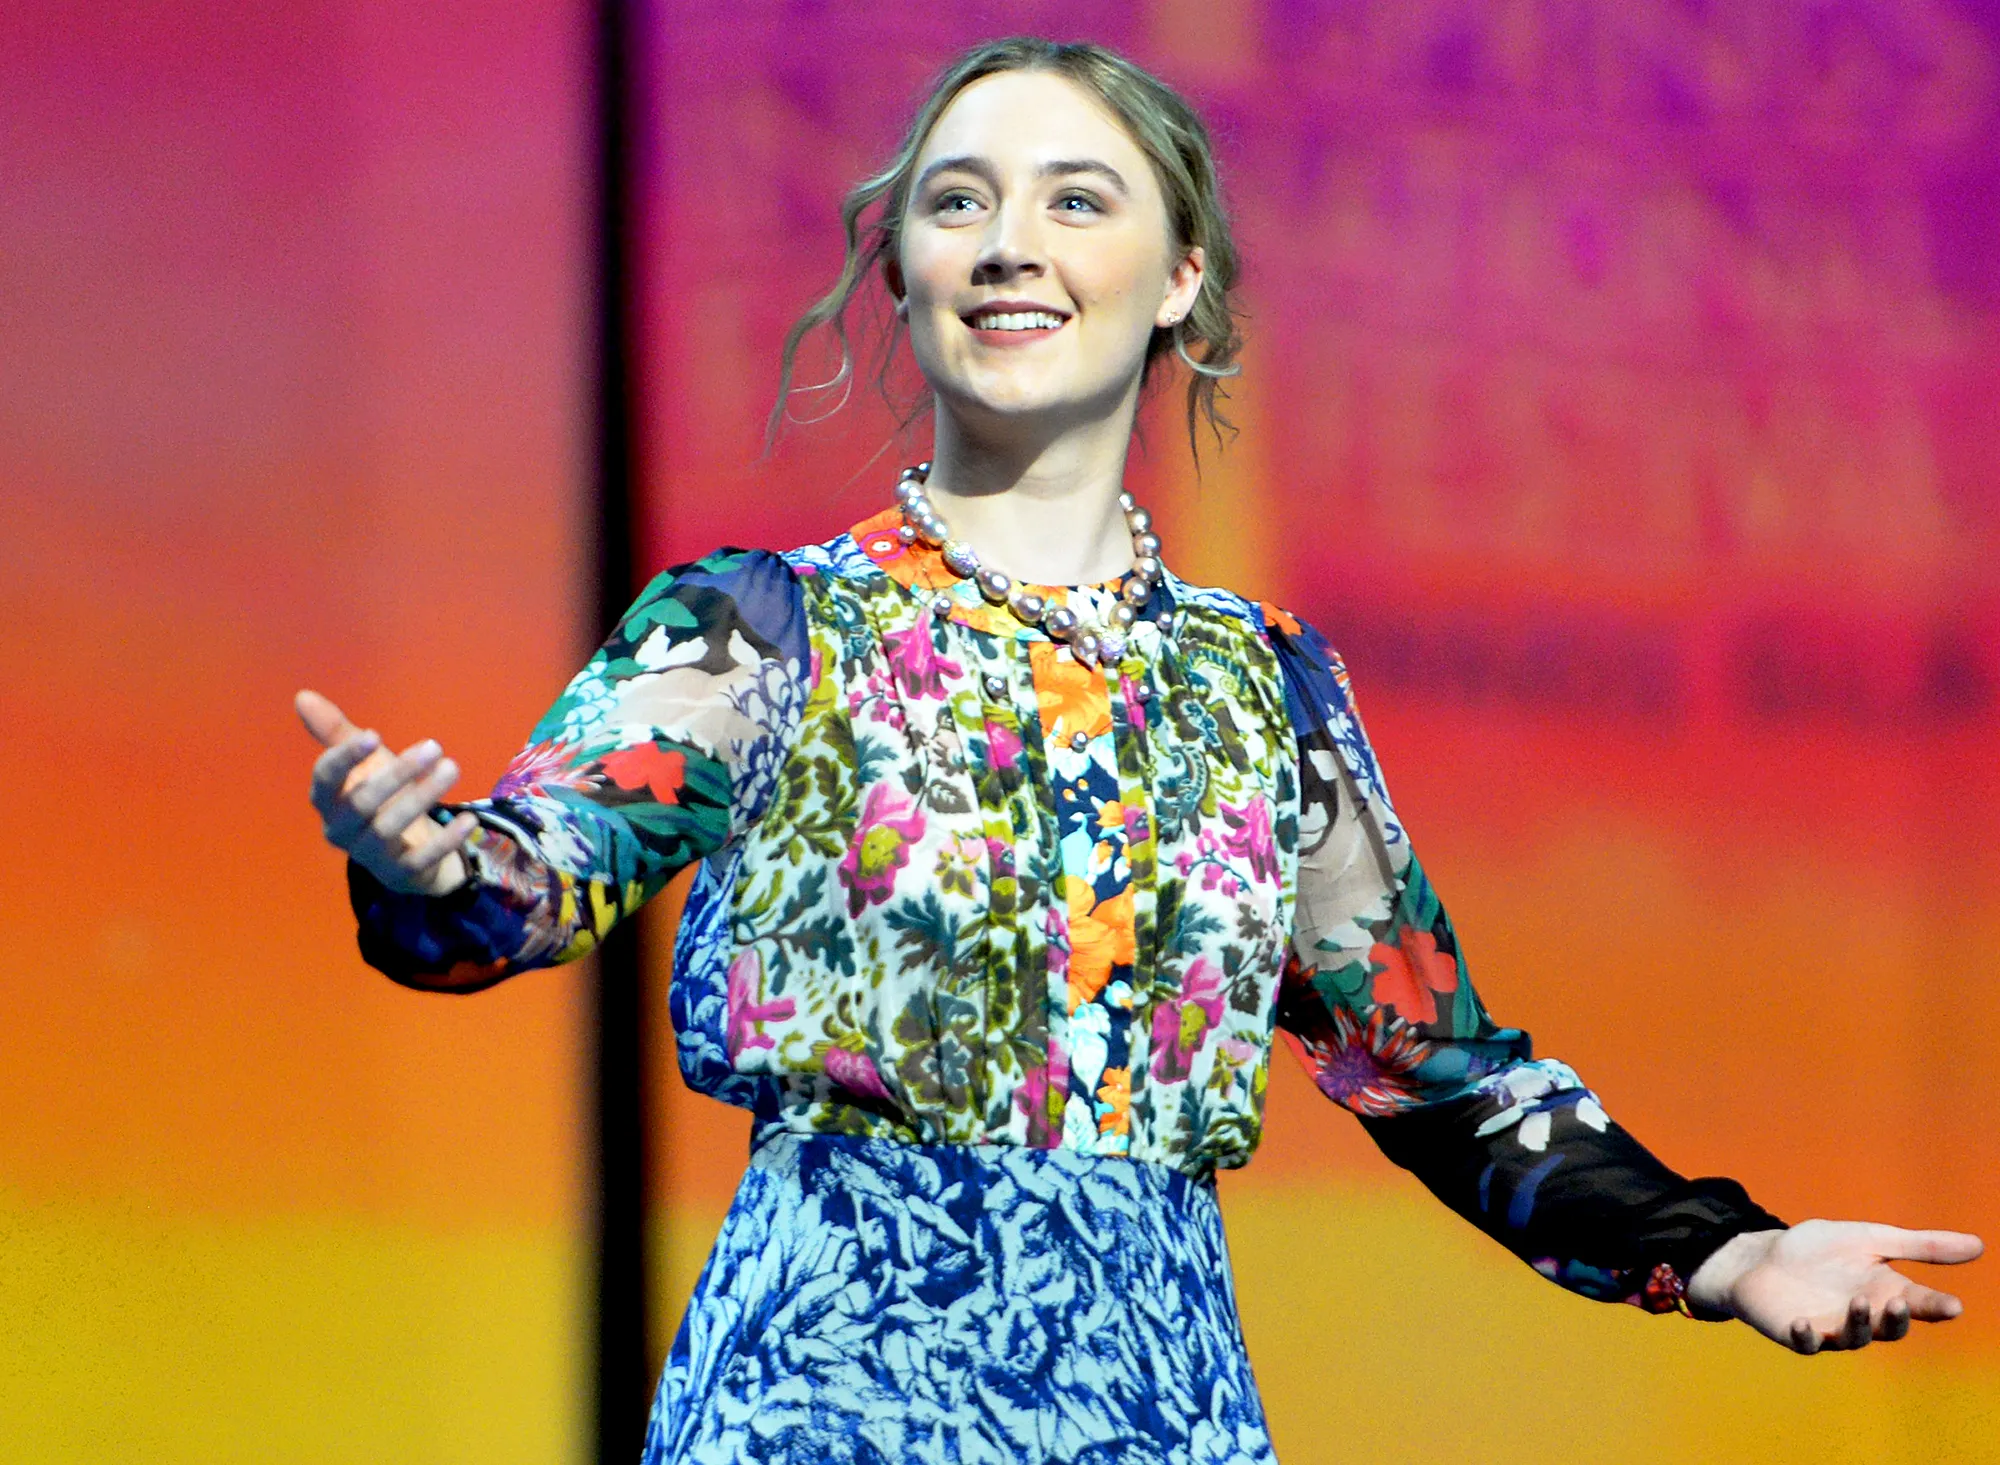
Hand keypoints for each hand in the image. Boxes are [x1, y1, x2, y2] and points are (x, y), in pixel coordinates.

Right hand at [297, 689, 476, 895]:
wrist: (407, 850)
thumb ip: (337, 733)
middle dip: (398, 773)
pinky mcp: (398, 874)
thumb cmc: (380, 796)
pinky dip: (445, 840)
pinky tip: (468, 819)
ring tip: (452, 768)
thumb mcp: (364, 764)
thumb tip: (302, 695)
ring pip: (389, 827)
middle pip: (362, 803)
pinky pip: (419, 860)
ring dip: (424, 796)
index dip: (345, 758)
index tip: (375, 735)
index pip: (325, 780)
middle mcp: (340, 830)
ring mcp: (368, 855)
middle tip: (435, 746)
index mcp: (328, 801)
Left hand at [1688, 1220, 1982, 1352]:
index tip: (1954, 1306)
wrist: (1763, 1256)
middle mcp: (1864, 1315)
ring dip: (1858, 1323)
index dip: (1937, 1306)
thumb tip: (1979, 1245)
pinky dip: (1806, 1336)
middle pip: (1889, 1327)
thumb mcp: (1870, 1238)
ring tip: (1858, 1303)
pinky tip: (1804, 1324)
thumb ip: (1919, 1245)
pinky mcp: (1797, 1334)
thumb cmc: (1820, 1250)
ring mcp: (1831, 1328)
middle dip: (1896, 1318)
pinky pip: (1806, 1343)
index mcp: (1885, 1291)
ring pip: (1854, 1337)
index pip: (1919, 1303)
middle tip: (1899, 1302)